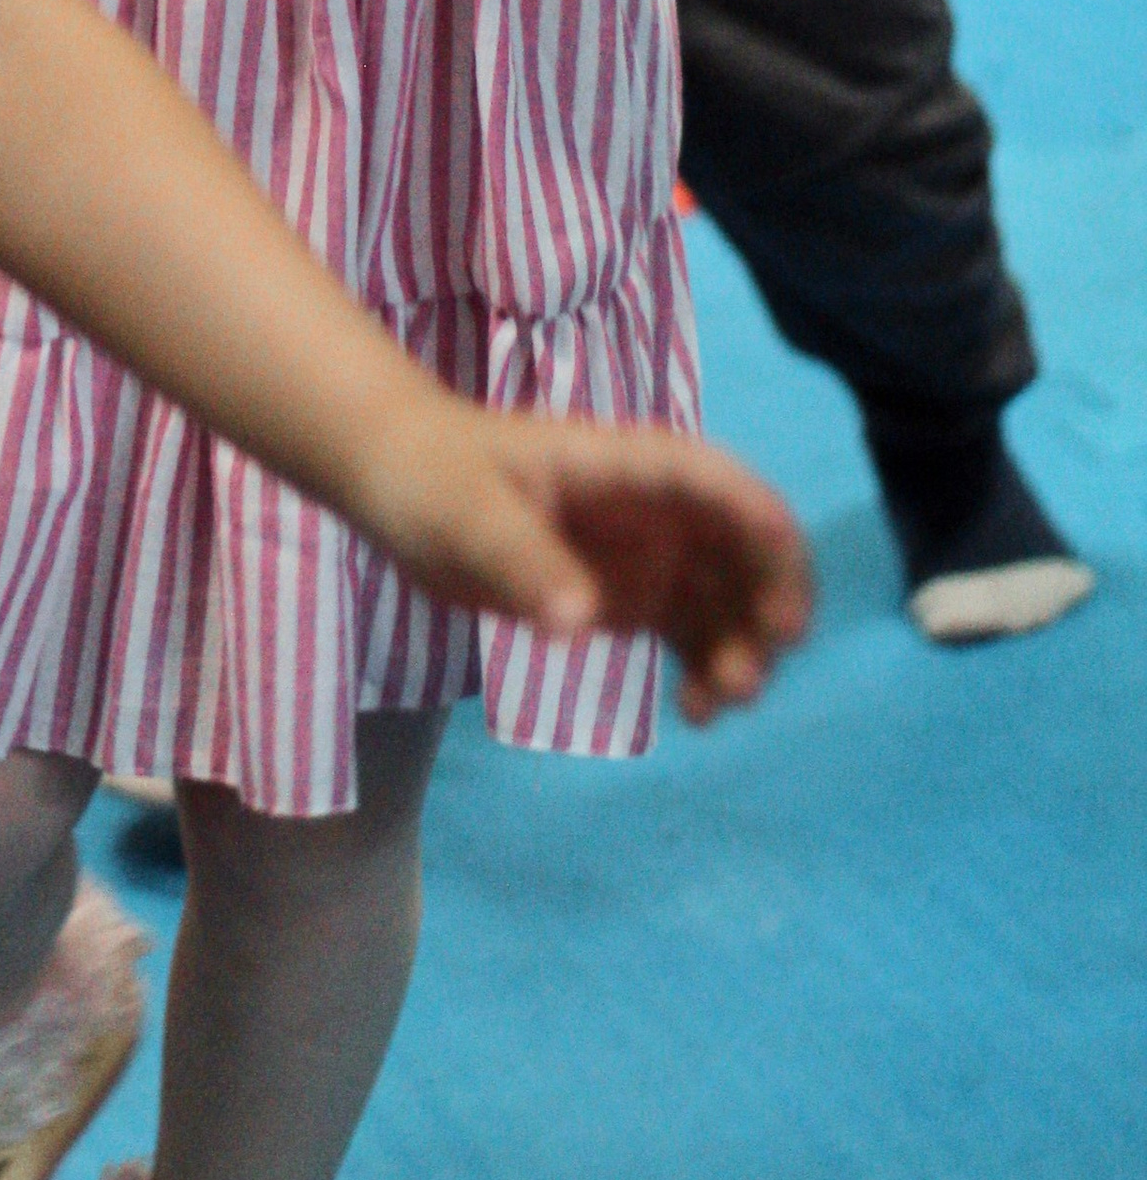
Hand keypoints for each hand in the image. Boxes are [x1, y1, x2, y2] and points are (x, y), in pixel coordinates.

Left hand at [360, 401, 812, 723]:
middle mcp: (656, 510)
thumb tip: (577, 622)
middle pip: (745, 548)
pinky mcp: (629, 599)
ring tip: (720, 702)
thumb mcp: (468, 513)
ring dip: (742, 647)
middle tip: (754, 666)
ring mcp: (649, 555)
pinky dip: (706, 670)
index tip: (782, 599)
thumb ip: (523, 561)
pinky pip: (691, 635)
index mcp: (628, 466)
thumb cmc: (435, 475)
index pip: (717, 485)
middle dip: (769, 601)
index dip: (764, 531)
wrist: (398, 483)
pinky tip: (694, 712)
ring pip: (728, 601)